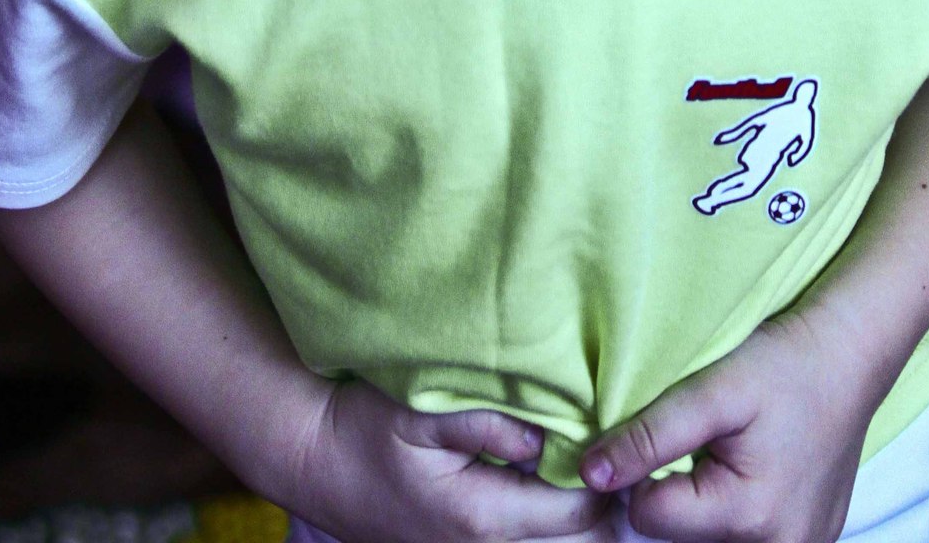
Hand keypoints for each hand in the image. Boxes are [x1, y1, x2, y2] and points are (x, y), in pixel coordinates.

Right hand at [286, 375, 616, 542]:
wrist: (315, 459)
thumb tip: (548, 435)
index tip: (613, 430)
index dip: (605, 475)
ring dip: (578, 508)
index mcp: (482, 517)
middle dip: (602, 497)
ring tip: (583, 455)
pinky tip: (550, 474)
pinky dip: (551, 516)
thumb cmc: (364, 428)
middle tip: (609, 444)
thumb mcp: (422, 412)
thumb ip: (489, 422)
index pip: (580, 514)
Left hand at [577, 309, 880, 542]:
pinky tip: (747, 472)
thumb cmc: (785, 365)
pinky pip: (745, 539)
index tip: (669, 430)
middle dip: (674, 492)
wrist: (851, 356)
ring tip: (724, 454)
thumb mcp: (715, 390)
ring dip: (702, 506)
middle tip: (699, 440)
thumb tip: (591, 475)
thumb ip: (651, 435)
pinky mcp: (810, 542)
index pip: (647, 517)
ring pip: (708, 542)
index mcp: (747, 517)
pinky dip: (733, 510)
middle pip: (680, 537)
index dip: (643, 468)